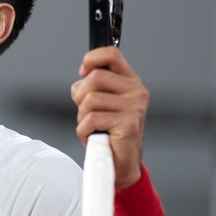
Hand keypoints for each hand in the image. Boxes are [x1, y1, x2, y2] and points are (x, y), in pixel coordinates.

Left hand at [71, 47, 148, 188]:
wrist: (120, 162)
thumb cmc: (109, 131)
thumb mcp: (101, 103)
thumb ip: (92, 87)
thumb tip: (80, 82)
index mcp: (130, 81)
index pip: (112, 54)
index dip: (91, 58)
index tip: (83, 71)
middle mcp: (136, 91)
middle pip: (94, 77)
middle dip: (81, 96)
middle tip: (87, 111)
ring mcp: (134, 107)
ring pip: (90, 99)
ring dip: (82, 116)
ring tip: (92, 126)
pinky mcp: (128, 123)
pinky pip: (91, 119)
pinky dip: (84, 130)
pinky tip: (93, 135)